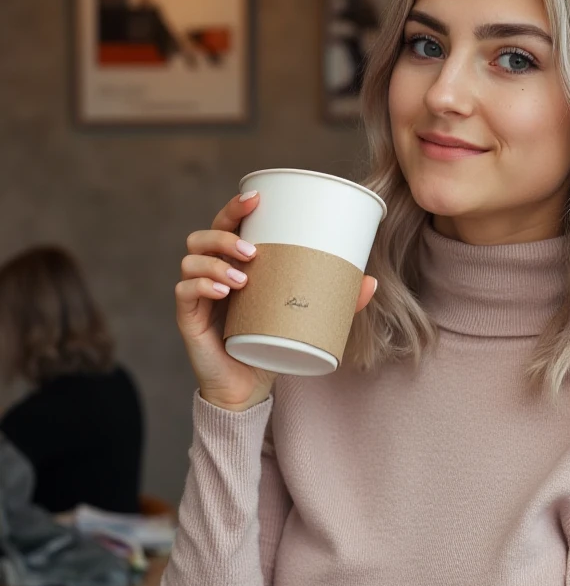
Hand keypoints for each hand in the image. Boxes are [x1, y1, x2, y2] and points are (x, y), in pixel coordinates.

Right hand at [176, 191, 377, 411]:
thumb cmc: (273, 345)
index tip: (256, 198)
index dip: (235, 208)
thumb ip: (334, 299)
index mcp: (235, 264)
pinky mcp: (188, 319)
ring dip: (216, 263)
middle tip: (253, 251)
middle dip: (226, 235)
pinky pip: (183, 293)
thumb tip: (370, 282)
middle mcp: (212, 274)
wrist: (249, 387)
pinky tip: (222, 294)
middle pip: (203, 236)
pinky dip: (201, 287)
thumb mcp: (303, 318)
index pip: (227, 225)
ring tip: (243, 280)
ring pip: (191, 260)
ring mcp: (197, 296)